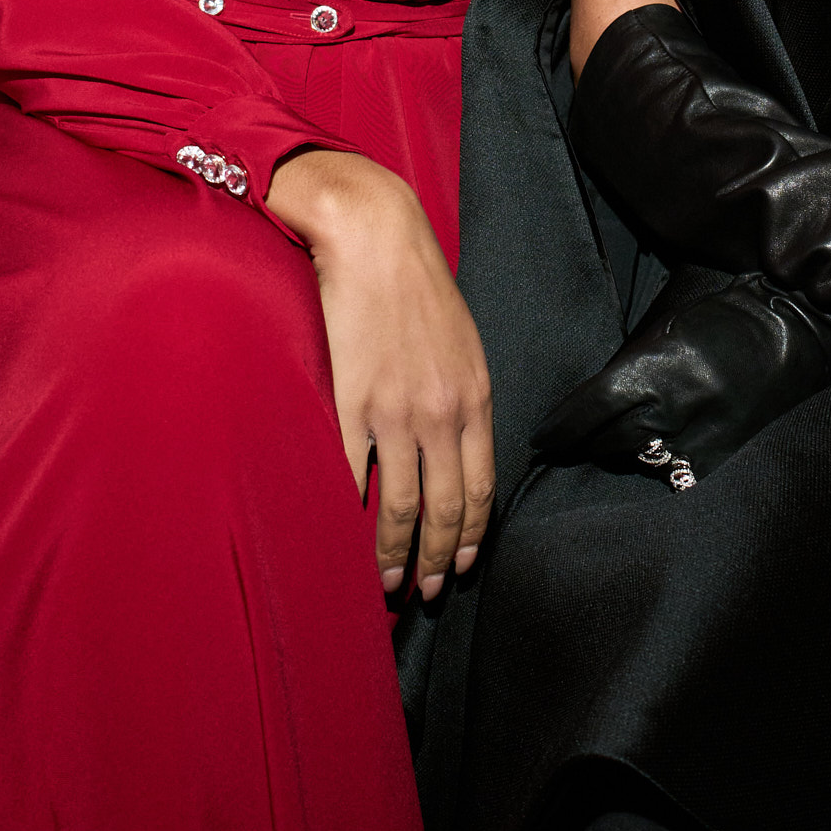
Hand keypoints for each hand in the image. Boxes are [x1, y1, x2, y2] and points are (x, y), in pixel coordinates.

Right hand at [267, 150, 493, 596]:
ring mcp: (394, 414)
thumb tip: (455, 444)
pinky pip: (355, 475)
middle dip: (437, 558)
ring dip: (394, 552)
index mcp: (475, 399)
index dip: (469, 533)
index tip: (459, 564)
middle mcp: (441, 414)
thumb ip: (462, 397)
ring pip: (400, 505)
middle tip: (425, 591)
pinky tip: (350, 534)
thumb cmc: (417, 286)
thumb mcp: (462, 343)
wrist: (375, 240)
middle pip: (445, 507)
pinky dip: (354, 512)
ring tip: (387, 581)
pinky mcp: (351, 404)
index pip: (480, 487)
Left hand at [534, 267, 830, 479]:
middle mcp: (673, 410)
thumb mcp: (671, 312)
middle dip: (584, 442)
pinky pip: (679, 473)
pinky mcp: (728, 457)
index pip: (589, 410)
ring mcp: (702, 439)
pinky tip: (654, 457)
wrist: (804, 322)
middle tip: (565, 445)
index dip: (560, 427)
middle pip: (607, 442)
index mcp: (654, 368)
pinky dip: (663, 465)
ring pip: (641, 460)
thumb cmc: (733, 304)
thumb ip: (636, 349)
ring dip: (619, 454)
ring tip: (603, 451)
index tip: (541, 437)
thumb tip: (602, 378)